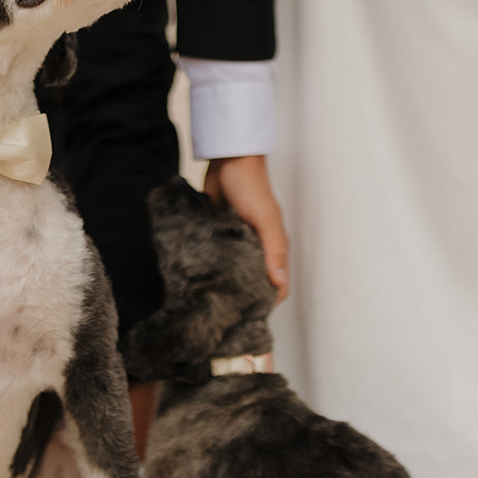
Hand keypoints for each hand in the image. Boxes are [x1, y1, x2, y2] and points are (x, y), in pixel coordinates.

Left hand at [203, 156, 289, 302]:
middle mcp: (255, 245)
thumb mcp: (266, 219)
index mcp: (272, 245)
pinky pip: (215, 252)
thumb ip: (273, 250)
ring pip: (232, 267)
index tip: (250, 316)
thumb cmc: (252, 186)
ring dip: (223, 280)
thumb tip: (280, 283)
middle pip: (252, 277)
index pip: (276, 282)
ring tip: (207, 300)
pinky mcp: (217, 231)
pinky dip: (209, 262)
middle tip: (224, 313)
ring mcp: (235, 239)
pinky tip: (197, 275)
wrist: (228, 160)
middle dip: (242, 294)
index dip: (268, 300)